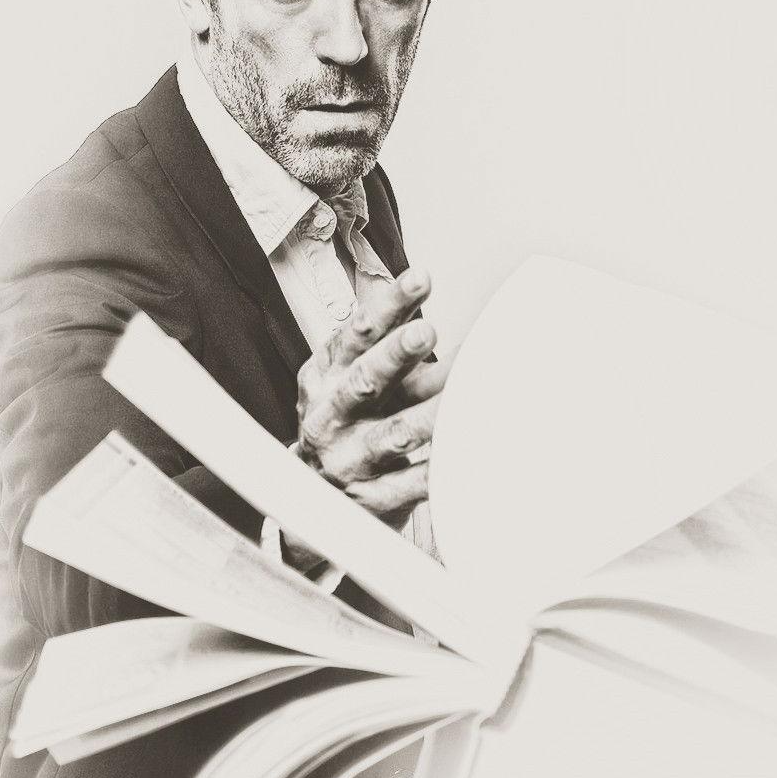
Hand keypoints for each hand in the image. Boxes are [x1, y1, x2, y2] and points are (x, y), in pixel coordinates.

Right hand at [292, 266, 452, 527]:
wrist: (317, 495)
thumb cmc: (350, 420)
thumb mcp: (359, 377)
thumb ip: (396, 346)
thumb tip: (440, 305)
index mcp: (328, 375)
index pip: (357, 333)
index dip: (388, 306)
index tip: (421, 280)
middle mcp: (333, 414)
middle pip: (364, 380)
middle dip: (395, 355)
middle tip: (426, 332)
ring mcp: (350, 458)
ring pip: (391, 435)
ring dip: (425, 416)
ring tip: (459, 400)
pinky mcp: (371, 498)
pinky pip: (408, 486)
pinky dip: (434, 473)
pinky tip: (459, 459)